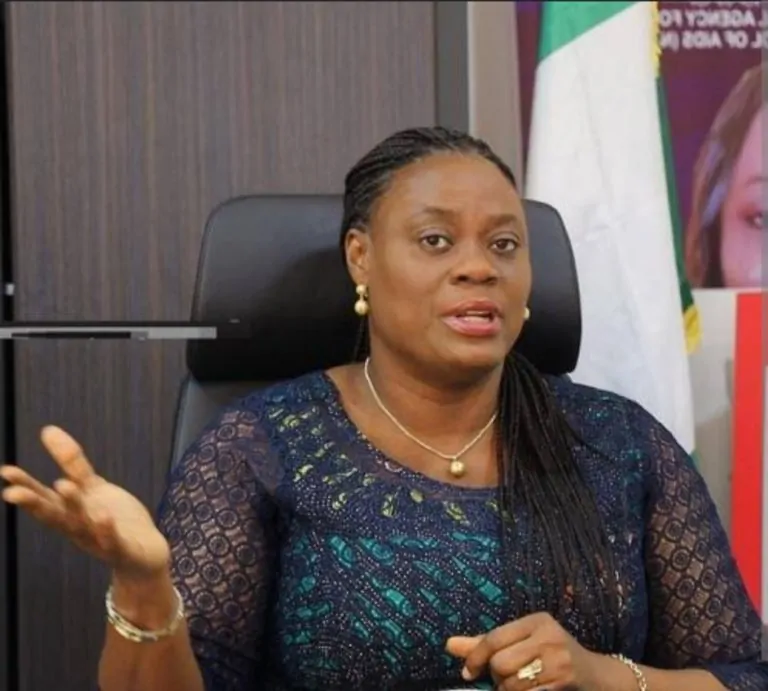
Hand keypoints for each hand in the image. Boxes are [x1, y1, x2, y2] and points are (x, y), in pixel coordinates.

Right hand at [0, 425, 169, 579]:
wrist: (144, 554)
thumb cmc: (113, 519)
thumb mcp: (91, 487)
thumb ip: (71, 462)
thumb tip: (47, 430)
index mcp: (70, 511)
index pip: (44, 498)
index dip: (25, 486)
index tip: (6, 471)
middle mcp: (79, 526)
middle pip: (55, 514)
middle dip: (34, 503)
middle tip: (12, 492)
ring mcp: (100, 539)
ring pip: (81, 525)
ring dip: (72, 507)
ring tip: (62, 486)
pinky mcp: (123, 549)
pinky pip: (113, 541)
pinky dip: (107, 531)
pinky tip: (103, 517)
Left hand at [446, 612, 602, 689]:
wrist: (596, 677)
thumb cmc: (550, 656)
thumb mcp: (522, 641)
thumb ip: (485, 643)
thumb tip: (449, 645)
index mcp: (536, 621)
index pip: (495, 637)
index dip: (476, 657)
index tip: (468, 673)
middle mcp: (549, 636)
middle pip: (501, 663)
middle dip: (498, 677)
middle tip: (506, 679)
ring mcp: (559, 660)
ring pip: (512, 683)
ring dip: (509, 690)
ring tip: (520, 686)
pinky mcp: (564, 682)